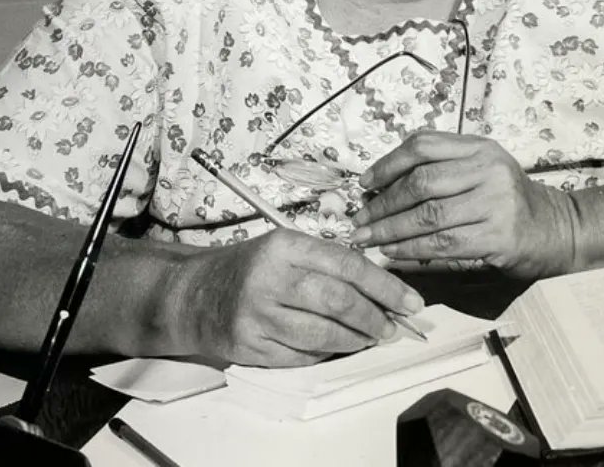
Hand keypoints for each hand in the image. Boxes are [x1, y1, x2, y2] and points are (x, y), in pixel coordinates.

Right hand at [174, 229, 424, 365]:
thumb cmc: (251, 267)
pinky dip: (326, 353)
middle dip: (374, 317)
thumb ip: (329, 261)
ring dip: (355, 340)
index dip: (384, 286)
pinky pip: (301, 356)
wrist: (193, 294)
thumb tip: (383, 285)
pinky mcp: (249, 346)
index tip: (410, 301)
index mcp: (285, 246)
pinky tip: (338, 347)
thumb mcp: (286, 248)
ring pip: (322, 334)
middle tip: (393, 326)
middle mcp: (270, 278)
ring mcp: (257, 315)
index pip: (347, 265)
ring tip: (371, 337)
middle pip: (338, 301)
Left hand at [350, 132, 578, 278]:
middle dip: (383, 202)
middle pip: (422, 181)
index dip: (388, 162)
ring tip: (367, 239)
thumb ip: (443, 167)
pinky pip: (443, 244)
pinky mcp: (497, 236)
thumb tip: (381, 183)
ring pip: (429, 215)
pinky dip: (411, 249)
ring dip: (391, 229)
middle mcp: (488, 169)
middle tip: (359, 219)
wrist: (555, 229)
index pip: (424, 145)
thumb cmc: (508, 200)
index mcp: (480, 147)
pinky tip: (393, 253)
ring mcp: (495, 203)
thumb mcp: (482, 169)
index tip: (364, 182)